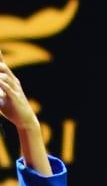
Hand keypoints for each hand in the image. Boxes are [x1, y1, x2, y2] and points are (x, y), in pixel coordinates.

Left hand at [0, 53, 50, 175]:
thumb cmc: (12, 110)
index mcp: (10, 81)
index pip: (3, 65)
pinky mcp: (15, 97)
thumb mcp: (1, 98)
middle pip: (3, 66)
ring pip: (5, 76)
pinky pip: (7, 88)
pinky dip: (1, 83)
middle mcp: (13, 82)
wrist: (25, 120)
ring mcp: (15, 89)